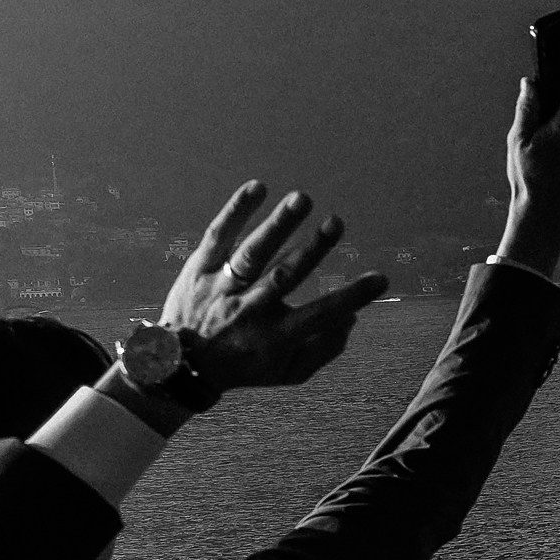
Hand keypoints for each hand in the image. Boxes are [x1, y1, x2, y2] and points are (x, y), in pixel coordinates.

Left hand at [161, 181, 389, 392]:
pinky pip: (218, 236)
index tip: (381, 279)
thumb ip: (325, 348)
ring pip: (252, 253)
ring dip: (277, 225)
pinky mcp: (199, 267)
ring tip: (302, 199)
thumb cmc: (245, 366)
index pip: (320, 315)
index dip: (352, 297)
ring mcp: (222, 286)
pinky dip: (236, 211)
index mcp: (275, 338)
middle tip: (336, 223)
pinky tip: (258, 188)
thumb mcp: (289, 371)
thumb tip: (352, 317)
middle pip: (283, 277)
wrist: (179, 366)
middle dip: (312, 249)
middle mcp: (249, 311)